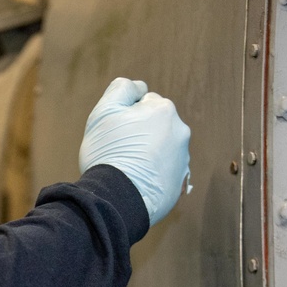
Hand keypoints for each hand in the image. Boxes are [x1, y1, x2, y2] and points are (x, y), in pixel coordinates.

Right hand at [79, 77, 191, 224]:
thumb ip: (122, 89)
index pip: (144, 103)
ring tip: (127, 168)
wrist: (118, 199)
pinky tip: (135, 181)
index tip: (115, 131)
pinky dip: (152, 173)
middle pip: (155, 125)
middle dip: (140, 133)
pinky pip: (163, 171)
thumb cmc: (108, 153)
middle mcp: (180, 132)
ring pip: (161, 148)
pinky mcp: (178, 183)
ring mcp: (182, 159)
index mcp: (164, 110)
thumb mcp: (104, 112)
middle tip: (120, 149)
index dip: (126, 115)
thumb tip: (139, 87)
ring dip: (147, 153)